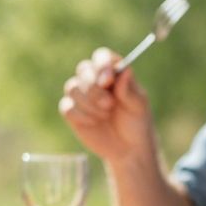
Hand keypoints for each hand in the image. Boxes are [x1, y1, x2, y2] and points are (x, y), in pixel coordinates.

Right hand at [58, 48, 157, 165]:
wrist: (128, 148)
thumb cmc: (136, 122)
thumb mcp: (138, 106)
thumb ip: (129, 89)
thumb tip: (125, 69)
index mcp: (113, 72)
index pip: (101, 56)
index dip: (101, 65)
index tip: (107, 80)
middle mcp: (95, 79)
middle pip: (83, 69)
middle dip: (94, 88)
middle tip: (109, 104)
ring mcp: (82, 95)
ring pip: (72, 87)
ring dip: (89, 103)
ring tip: (105, 115)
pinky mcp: (72, 111)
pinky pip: (66, 106)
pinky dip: (80, 115)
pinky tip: (94, 123)